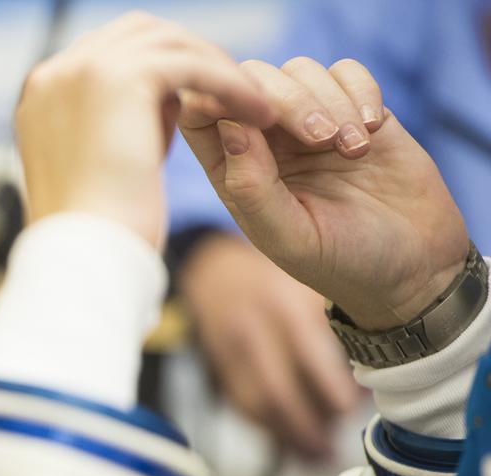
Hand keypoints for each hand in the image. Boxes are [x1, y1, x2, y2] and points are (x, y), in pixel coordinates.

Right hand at [15, 12, 275, 247]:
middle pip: (138, 33)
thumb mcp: (94, 171)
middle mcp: (55, 73)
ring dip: (217, 69)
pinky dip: (230, 84)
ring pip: (170, 44)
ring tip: (254, 104)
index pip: (107, 52)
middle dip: (188, 56)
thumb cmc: (92, 235)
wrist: (79, 256)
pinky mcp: (120, 78)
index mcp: (40, 93)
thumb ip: (114, 128)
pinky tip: (258, 113)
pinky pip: (194, 65)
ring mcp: (82, 70)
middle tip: (231, 89)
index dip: (156, 66)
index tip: (197, 95)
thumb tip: (162, 105)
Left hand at [178, 57, 468, 330]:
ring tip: (353, 151)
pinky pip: (347, 70)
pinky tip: (371, 129)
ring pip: (300, 70)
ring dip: (329, 102)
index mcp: (236, 171)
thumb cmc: (341, 262)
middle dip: (286, 99)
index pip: (199, 113)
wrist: (414, 266)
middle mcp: (267, 142)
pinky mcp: (357, 110)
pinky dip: (359, 90)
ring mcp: (312, 122)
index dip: (217, 98)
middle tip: (319, 139)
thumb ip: (251, 186)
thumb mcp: (290, 236)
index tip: (257, 119)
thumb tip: (228, 125)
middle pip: (253, 79)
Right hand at [181, 234, 359, 458]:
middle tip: (333, 448)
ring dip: (288, 436)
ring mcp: (230, 350)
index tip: (354, 412)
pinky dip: (267, 430)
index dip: (335, 395)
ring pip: (258, 405)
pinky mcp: (217, 367)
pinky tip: (290, 445)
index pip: (312, 361)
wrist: (216, 272)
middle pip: (279, 392)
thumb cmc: (281, 281)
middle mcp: (254, 328)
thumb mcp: (313, 286)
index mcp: (285, 305)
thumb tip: (374, 379)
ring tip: (315, 456)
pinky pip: (242, 406)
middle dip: (309, 426)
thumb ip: (340, 324)